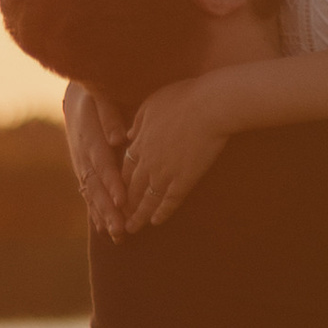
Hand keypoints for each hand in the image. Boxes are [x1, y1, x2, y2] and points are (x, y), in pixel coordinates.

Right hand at [63, 83, 129, 238]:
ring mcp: (80, 164)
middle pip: (95, 185)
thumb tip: (118, 137)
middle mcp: (82, 154)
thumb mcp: (101, 95)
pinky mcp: (82, 170)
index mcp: (89, 136)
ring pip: (91, 193)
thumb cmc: (96, 93)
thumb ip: (109, 115)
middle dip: (108, 208)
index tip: (123, 199)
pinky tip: (106, 229)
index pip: (101, 163)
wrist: (78, 95)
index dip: (111, 182)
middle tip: (121, 228)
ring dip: (103, 215)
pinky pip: (88, 193)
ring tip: (117, 235)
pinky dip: (96, 211)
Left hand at [118, 75, 234, 230]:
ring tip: (132, 229)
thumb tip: (128, 135)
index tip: (116, 194)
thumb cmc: (184, 98)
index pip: (125, 168)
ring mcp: (166, 171)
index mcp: (141, 141)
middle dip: (123, 205)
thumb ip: (138, 121)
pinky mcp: (185, 179)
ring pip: (147, 199)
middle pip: (131, 188)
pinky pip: (170, 201)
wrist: (211, 106)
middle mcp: (148, 160)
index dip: (119, 183)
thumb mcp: (152, 103)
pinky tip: (156, 222)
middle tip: (117, 218)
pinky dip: (162, 212)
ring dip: (138, 216)